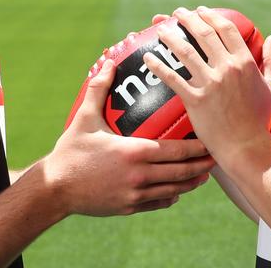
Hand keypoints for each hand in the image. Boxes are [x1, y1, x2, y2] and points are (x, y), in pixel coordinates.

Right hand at [43, 59, 214, 216]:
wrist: (54, 188)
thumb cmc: (70, 151)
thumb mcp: (84, 118)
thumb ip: (99, 89)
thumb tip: (108, 62)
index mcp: (134, 152)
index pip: (176, 150)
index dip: (197, 147)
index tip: (210, 140)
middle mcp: (140, 175)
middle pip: (181, 172)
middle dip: (201, 165)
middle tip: (216, 156)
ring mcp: (135, 194)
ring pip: (174, 190)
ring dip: (191, 182)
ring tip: (203, 174)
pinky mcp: (128, 208)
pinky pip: (158, 203)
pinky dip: (171, 196)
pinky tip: (178, 191)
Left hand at [144, 7, 270, 168]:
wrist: (246, 146)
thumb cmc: (259, 118)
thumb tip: (270, 38)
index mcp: (245, 62)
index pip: (226, 29)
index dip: (211, 16)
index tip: (200, 11)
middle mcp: (227, 68)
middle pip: (204, 34)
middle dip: (188, 19)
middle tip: (177, 13)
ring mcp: (211, 84)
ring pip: (185, 52)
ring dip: (170, 36)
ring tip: (160, 28)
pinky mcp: (195, 100)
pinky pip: (173, 78)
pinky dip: (158, 66)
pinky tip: (147, 58)